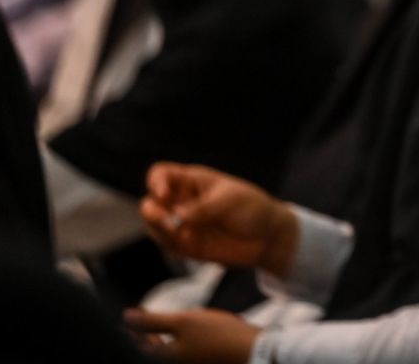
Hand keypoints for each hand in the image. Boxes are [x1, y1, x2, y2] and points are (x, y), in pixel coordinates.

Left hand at [124, 307, 260, 363]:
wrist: (252, 349)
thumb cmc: (217, 335)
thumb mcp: (183, 321)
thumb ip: (153, 321)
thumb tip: (125, 317)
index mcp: (166, 357)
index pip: (140, 346)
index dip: (133, 329)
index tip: (130, 314)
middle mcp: (176, 363)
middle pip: (153, 350)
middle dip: (146, 334)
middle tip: (141, 317)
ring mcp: (190, 363)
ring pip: (167, 351)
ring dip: (160, 337)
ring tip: (159, 323)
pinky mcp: (202, 361)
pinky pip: (181, 351)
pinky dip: (176, 341)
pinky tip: (183, 330)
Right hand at [141, 162, 297, 276]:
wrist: (268, 237)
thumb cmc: (252, 208)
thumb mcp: (230, 202)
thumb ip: (203, 209)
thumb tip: (177, 216)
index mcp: (193, 181)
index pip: (162, 174)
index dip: (156, 182)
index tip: (164, 194)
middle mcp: (182, 200)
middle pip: (151, 202)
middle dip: (151, 211)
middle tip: (167, 221)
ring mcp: (182, 223)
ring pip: (154, 224)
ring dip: (158, 229)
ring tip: (176, 234)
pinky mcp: (186, 244)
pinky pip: (166, 244)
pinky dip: (168, 244)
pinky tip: (183, 245)